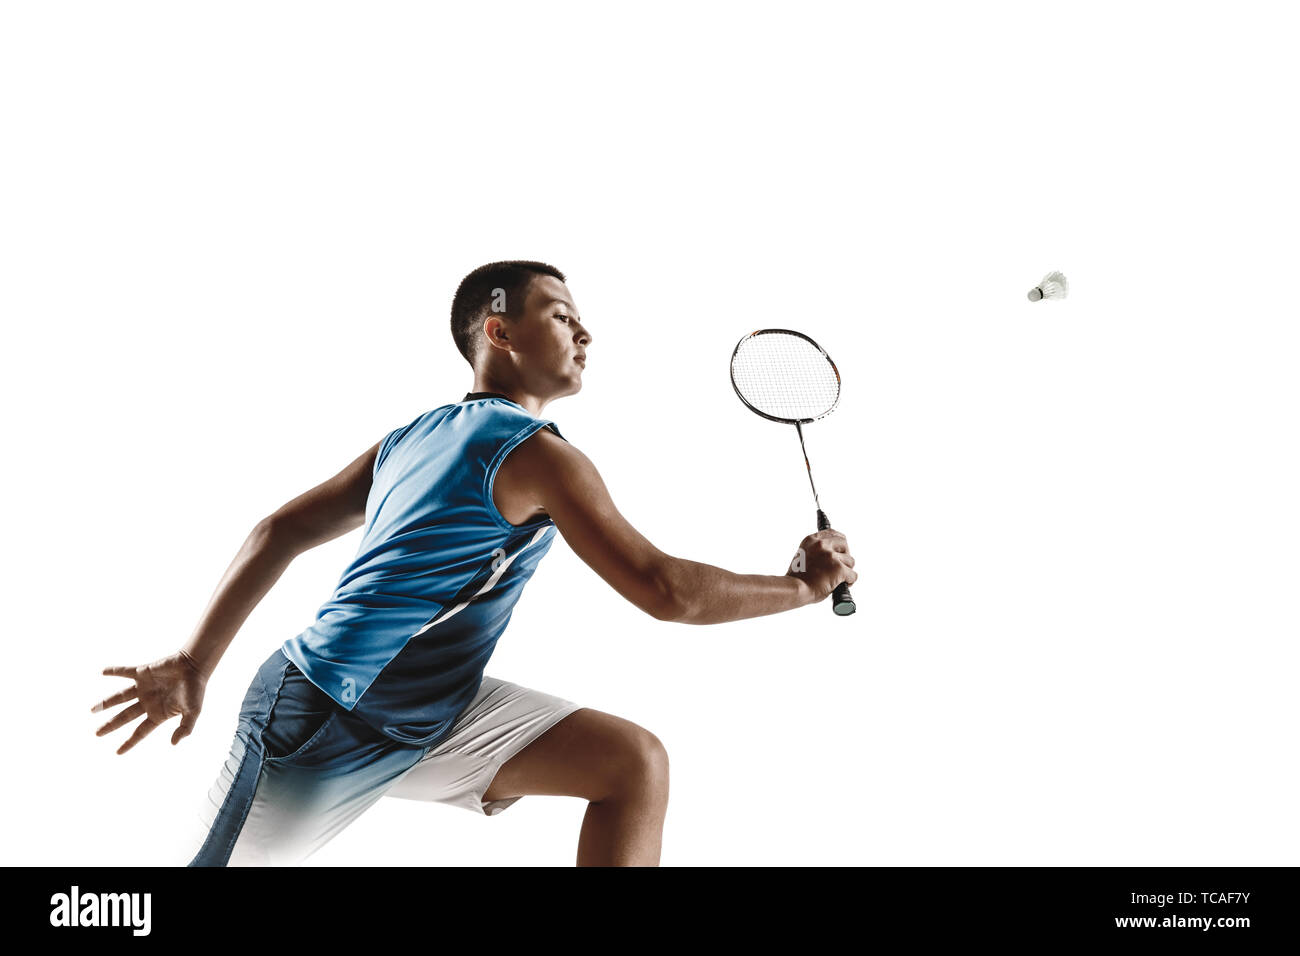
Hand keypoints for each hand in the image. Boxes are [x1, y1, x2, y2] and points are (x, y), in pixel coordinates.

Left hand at [92, 650, 208, 753]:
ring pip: (120, 697)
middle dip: (110, 725)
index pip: (140, 732)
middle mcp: (148, 702)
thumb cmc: (196, 689)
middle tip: (97, 734)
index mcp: (158, 713)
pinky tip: (101, 672)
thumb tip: (173, 744)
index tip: (117, 752)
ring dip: (106, 703)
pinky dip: (113, 671)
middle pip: (124, 716)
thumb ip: (185, 728)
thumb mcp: (193, 712)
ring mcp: (144, 688)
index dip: (129, 742)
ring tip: (92, 710)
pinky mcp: (143, 673)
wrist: (195, 666)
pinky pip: (125, 672)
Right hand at [786, 529, 856, 603]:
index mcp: (811, 540)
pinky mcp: (839, 569)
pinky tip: (841, 585)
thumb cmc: (797, 579)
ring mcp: (831, 556)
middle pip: (844, 544)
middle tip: (840, 566)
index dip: (839, 541)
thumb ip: (816, 551)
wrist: (794, 589)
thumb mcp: (802, 556)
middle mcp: (821, 545)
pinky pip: (853, 575)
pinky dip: (849, 581)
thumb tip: (832, 555)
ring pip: (850, 561)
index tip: (841, 547)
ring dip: (846, 570)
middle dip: (845, 555)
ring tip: (836, 579)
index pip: (832, 532)